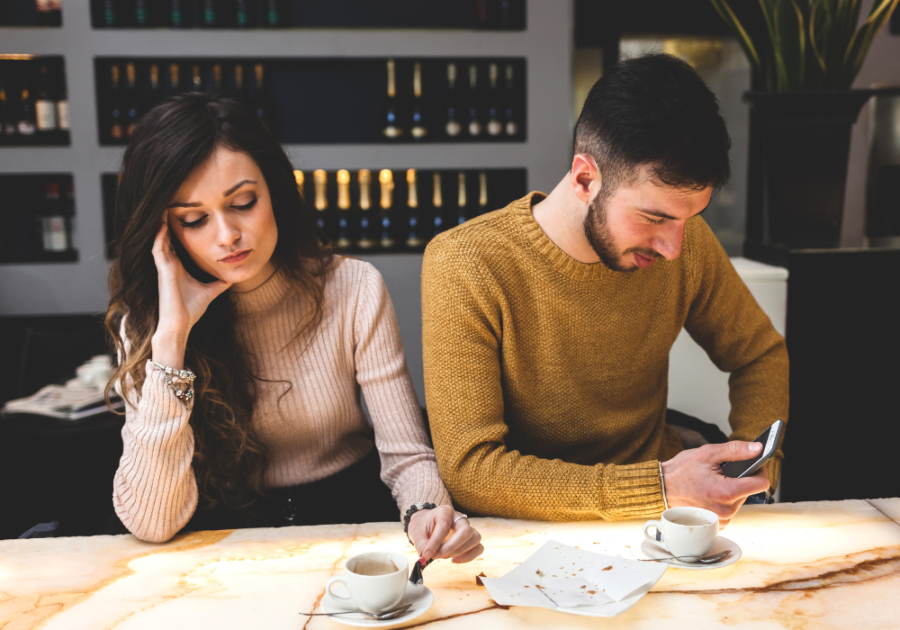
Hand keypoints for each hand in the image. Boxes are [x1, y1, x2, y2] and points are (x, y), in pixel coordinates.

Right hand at [151, 213, 230, 366]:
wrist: (181, 324)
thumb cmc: (191, 310)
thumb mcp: (210, 291)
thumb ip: (218, 283)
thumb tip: (231, 278)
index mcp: (178, 267)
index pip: (177, 243)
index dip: (178, 229)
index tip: (185, 215)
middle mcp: (169, 265)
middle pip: (168, 238)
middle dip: (170, 222)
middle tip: (172, 204)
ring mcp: (164, 267)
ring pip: (160, 240)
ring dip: (162, 225)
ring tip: (166, 207)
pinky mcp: (162, 271)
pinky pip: (158, 249)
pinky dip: (160, 236)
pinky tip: (163, 224)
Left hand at [407, 505, 482, 563]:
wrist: (426, 524)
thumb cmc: (423, 526)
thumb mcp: (417, 533)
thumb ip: (421, 544)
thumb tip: (426, 557)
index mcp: (444, 511)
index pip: (444, 525)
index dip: (435, 542)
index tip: (426, 555)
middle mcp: (459, 517)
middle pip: (465, 531)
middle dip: (451, 547)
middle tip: (437, 556)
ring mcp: (467, 527)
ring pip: (475, 538)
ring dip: (460, 552)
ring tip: (444, 556)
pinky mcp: (470, 538)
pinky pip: (478, 548)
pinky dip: (468, 557)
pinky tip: (454, 559)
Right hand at [661, 441, 769, 528]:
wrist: (661, 489)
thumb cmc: (681, 471)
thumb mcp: (708, 453)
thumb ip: (736, 450)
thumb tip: (758, 448)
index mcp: (726, 492)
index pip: (761, 484)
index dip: (759, 470)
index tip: (751, 464)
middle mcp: (726, 510)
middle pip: (750, 491)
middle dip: (740, 479)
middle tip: (720, 473)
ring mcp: (722, 520)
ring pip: (741, 500)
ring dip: (732, 490)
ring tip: (713, 484)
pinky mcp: (718, 524)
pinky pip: (731, 509)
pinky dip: (725, 500)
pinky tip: (711, 494)